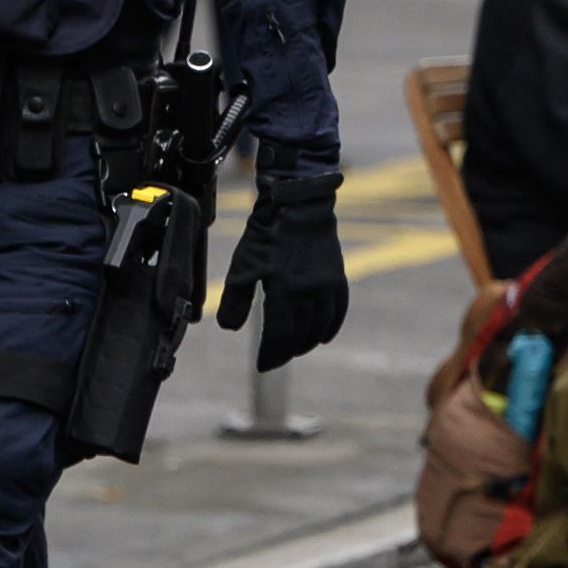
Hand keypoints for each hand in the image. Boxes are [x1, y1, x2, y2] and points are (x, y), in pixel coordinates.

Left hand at [216, 166, 350, 370]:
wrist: (298, 202)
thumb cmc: (266, 233)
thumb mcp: (243, 266)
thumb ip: (236, 300)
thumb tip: (229, 329)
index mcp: (284, 293)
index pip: (278, 337)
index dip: (270, 355)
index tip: (263, 366)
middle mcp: (309, 294)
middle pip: (300, 336)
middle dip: (287, 351)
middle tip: (276, 359)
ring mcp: (326, 287)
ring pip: (320, 327)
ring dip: (307, 343)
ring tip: (296, 349)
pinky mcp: (337, 277)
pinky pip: (338, 311)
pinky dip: (331, 327)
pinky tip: (323, 336)